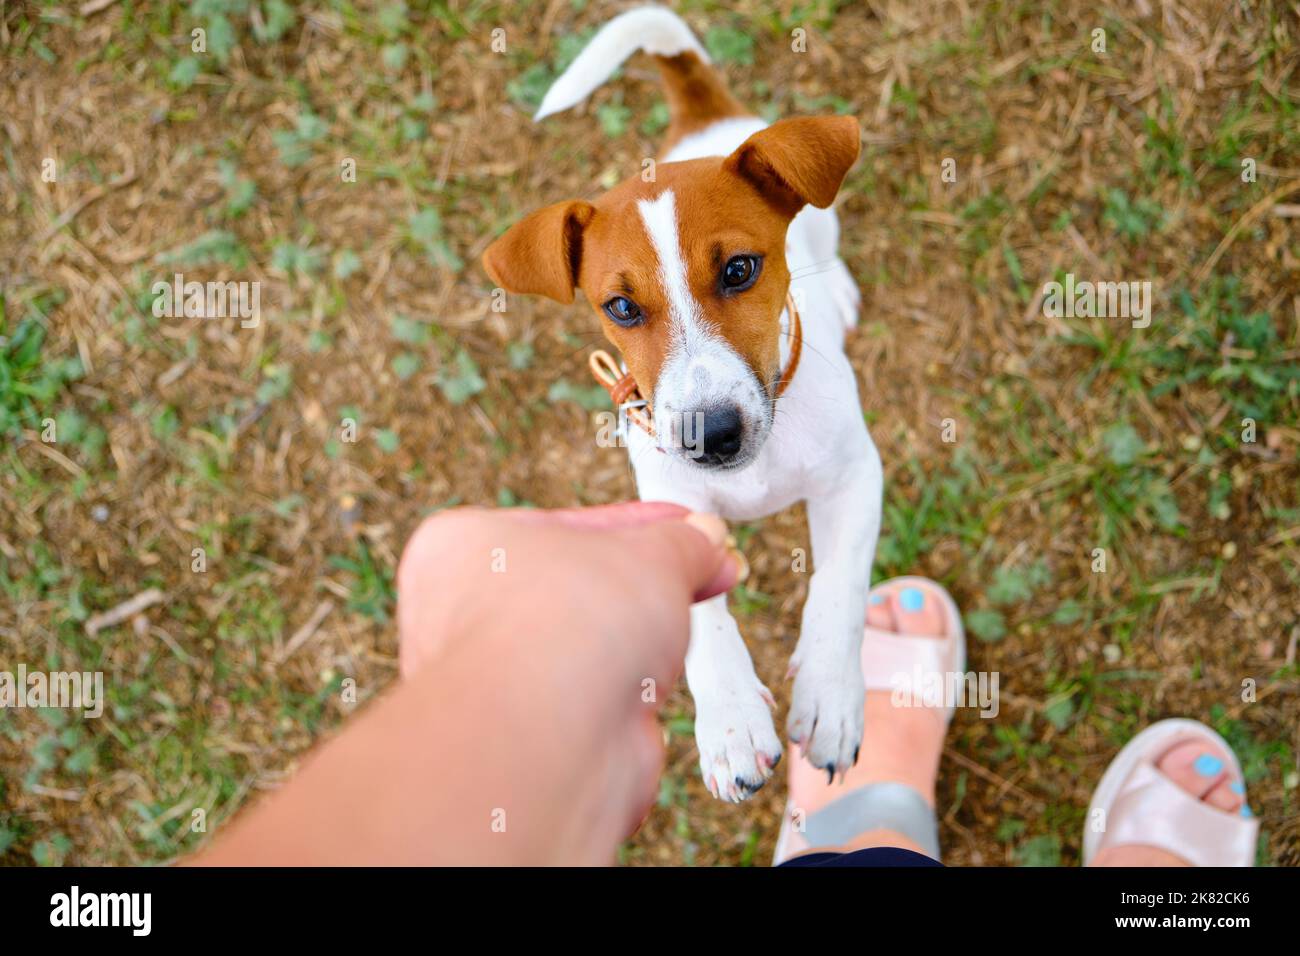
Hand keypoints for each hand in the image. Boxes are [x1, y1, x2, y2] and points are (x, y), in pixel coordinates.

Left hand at [394, 502, 740, 862]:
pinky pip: (594, 705)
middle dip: (645, 587)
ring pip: (588, 651)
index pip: (567, 526)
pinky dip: (626, 700)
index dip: (639, 526)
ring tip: (670, 638)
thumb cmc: (562, 629)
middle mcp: (464, 617)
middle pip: (580, 588)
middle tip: (700, 573)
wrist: (547, 742)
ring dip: (636, 646)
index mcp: (468, 547)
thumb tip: (704, 538)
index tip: (689, 529)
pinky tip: (644, 691)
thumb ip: (680, 543)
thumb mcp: (649, 554)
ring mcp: (494, 683)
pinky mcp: (528, 740)